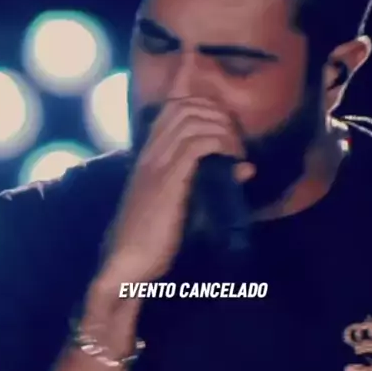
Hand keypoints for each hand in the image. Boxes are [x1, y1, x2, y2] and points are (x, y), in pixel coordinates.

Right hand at [91, 97, 254, 301]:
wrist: (127, 262)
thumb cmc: (152, 240)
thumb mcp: (178, 204)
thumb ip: (204, 184)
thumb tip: (244, 169)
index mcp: (147, 155)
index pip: (174, 108)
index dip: (206, 109)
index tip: (227, 131)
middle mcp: (149, 153)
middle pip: (187, 107)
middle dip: (219, 116)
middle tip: (236, 141)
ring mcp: (157, 164)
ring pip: (193, 120)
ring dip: (223, 130)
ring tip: (237, 151)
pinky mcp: (168, 180)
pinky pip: (197, 145)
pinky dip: (221, 145)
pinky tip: (233, 160)